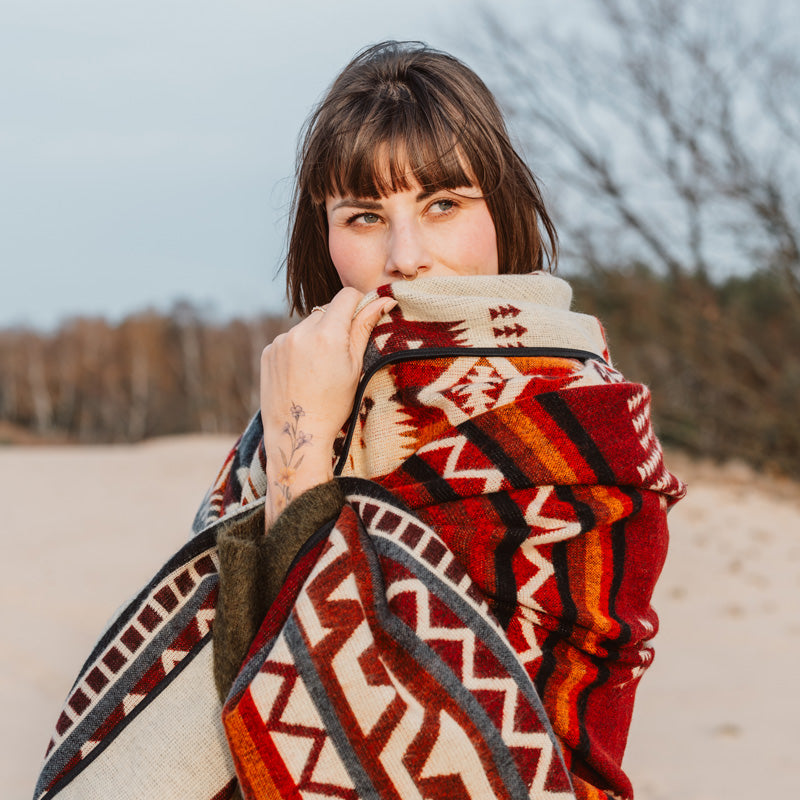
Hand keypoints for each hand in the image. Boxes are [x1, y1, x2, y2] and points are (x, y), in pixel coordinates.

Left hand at [260, 287, 395, 522]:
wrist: (296, 433)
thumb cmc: (334, 405)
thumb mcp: (355, 367)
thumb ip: (365, 328)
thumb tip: (383, 299)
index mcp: (327, 335)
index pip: (346, 296)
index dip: (358, 303)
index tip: (362, 318)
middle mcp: (300, 332)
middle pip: (326, 312)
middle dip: (335, 326)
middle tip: (339, 357)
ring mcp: (281, 341)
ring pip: (307, 326)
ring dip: (315, 338)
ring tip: (318, 370)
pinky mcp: (268, 351)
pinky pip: (289, 339)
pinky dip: (297, 350)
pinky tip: (301, 374)